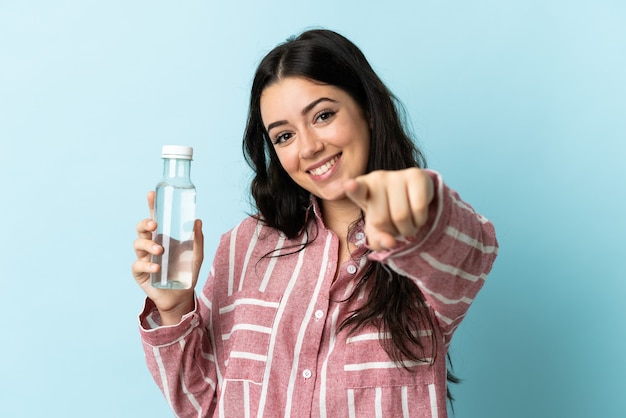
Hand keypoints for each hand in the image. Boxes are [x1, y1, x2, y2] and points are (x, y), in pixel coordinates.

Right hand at [132, 191, 203, 324]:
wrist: (182, 296)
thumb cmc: (187, 273)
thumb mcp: (196, 255)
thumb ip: (197, 239)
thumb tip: (197, 220)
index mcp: (163, 237)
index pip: (155, 218)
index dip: (152, 205)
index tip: (151, 194)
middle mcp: (151, 244)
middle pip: (141, 228)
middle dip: (145, 222)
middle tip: (154, 224)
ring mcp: (144, 258)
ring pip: (137, 243)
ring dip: (148, 244)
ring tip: (160, 251)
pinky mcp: (140, 272)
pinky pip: (138, 264)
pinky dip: (147, 264)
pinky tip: (156, 267)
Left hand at [344, 168, 433, 250]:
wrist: (412, 194)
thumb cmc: (388, 212)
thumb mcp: (377, 228)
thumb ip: (378, 240)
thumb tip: (390, 242)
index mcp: (360, 189)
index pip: (356, 190)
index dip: (353, 188)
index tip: (350, 185)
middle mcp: (376, 178)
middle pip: (381, 220)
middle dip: (391, 232)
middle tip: (395, 226)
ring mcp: (396, 174)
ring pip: (401, 216)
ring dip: (407, 229)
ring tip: (407, 222)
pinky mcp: (416, 175)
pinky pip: (418, 208)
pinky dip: (420, 220)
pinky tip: (417, 215)